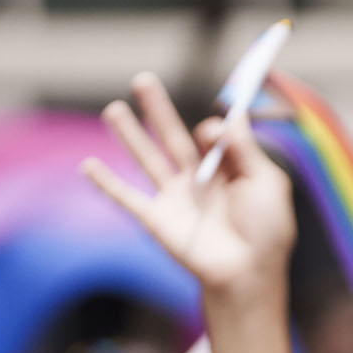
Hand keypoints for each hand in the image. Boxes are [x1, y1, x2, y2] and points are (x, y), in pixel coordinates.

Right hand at [82, 72, 295, 299]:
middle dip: (158, 108)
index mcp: (229, 170)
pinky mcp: (158, 219)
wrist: (246, 273)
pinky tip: (87, 165)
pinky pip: (127, 198)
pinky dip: (105, 183)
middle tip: (142, 79)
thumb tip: (229, 114)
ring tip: (113, 109)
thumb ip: (245, 148)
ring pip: (148, 158)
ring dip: (130, 134)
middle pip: (173, 136)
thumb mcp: (266, 182)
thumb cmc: (265, 232)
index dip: (215, 128)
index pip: (214, 135)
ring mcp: (176, 199)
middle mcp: (199, 180)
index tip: (215, 132)